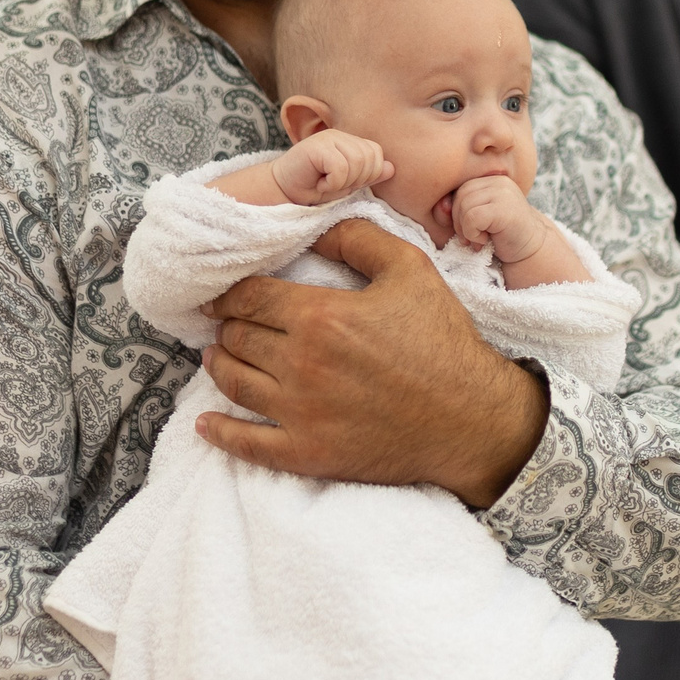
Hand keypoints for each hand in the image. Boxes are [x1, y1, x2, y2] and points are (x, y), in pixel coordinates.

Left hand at [198, 218, 547, 506]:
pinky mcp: (308, 454)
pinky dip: (220, 433)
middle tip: (224, 323)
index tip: (223, 293)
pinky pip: (247, 445)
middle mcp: (301, 364)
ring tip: (217, 358)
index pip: (249, 297)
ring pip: (234, 383)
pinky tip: (206, 425)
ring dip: (218, 366)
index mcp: (321, 316)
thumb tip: (314, 226)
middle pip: (237, 338)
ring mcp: (300, 414)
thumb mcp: (410, 270)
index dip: (229, 292)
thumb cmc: (443, 341)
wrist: (472, 420)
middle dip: (226, 326)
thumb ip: (357, 238)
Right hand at [269, 130, 391, 204]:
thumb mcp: (346, 184)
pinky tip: (319, 183)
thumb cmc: (313, 187)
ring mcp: (327, 138)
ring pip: (357, 162)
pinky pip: (340, 168)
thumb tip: (391, 168)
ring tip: (325, 183)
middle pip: (370, 158)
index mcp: (349, 141)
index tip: (345, 183)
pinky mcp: (316, 146)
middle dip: (356, 180)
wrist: (283, 191)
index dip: (367, 175)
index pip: (376, 154)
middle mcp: (340, 135)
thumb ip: (368, 175)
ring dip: (342, 182)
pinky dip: (331, 183)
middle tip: (334, 184)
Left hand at [448, 175, 548, 263]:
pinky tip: (485, 241)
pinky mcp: (504, 208)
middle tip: (472, 238)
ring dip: (466, 230)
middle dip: (458, 222)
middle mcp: (499, 181)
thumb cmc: (501, 235)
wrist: (530, 251)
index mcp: (492, 180)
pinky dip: (472, 234)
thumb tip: (441, 208)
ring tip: (480, 240)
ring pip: (464, 207)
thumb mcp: (477, 218)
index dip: (457, 212)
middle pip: (460, 196)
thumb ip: (458, 210)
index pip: (460, 189)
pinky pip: (472, 218)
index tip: (469, 230)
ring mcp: (503, 193)